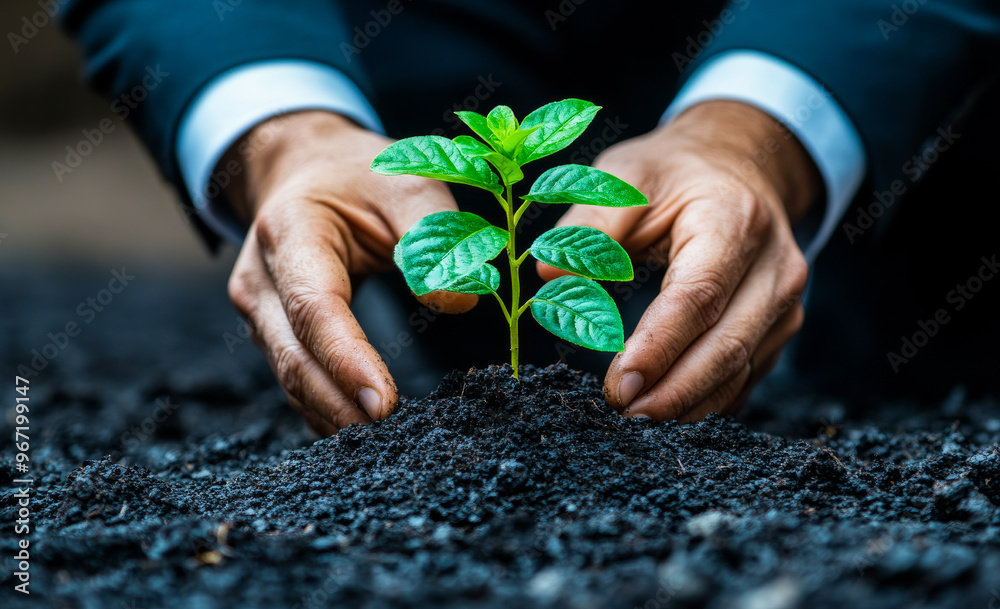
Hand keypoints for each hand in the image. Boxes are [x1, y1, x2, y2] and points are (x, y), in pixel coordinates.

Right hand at [223, 111, 474, 434]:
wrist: (308, 172)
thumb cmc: (363, 177)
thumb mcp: (407, 182)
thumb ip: (433, 235)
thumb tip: (458, 300)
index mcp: (289, 233)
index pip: (314, 308)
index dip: (346, 360)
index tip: (384, 404)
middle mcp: (260, 280)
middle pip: (295, 359)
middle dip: (342, 407)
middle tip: (397, 443)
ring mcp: (259, 313)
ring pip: (292, 381)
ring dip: (336, 418)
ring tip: (388, 447)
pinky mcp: (272, 335)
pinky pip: (298, 382)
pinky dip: (328, 410)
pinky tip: (366, 432)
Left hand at [540, 101, 818, 420]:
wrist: (740, 164)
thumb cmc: (674, 173)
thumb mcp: (627, 174)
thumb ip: (590, 223)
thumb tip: (549, 274)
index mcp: (734, 220)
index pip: (698, 297)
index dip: (658, 347)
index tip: (619, 385)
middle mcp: (774, 266)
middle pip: (726, 345)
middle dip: (673, 391)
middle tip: (622, 415)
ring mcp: (784, 301)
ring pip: (741, 370)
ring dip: (689, 404)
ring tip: (638, 421)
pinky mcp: (778, 326)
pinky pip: (747, 375)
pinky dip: (707, 400)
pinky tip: (668, 410)